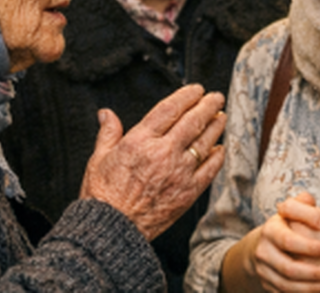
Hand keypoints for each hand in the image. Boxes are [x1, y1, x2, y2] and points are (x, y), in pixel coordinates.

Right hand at [79, 83, 225, 239]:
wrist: (112, 229)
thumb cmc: (103, 196)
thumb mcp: (98, 158)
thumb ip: (108, 132)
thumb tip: (106, 113)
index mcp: (140, 141)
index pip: (170, 109)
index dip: (187, 96)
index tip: (196, 90)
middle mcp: (163, 153)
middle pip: (193, 121)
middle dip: (208, 105)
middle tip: (215, 97)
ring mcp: (179, 172)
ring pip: (205, 141)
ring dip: (216, 126)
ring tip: (221, 116)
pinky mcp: (188, 192)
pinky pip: (209, 169)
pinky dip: (217, 156)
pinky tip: (219, 149)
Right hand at [225, 193, 319, 292]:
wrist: (267, 245)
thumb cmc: (288, 224)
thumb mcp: (294, 210)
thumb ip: (304, 205)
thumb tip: (314, 207)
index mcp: (270, 230)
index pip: (288, 240)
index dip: (309, 245)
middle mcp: (263, 252)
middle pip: (288, 267)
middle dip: (314, 272)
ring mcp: (263, 271)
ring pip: (287, 285)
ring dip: (312, 287)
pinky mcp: (267, 285)